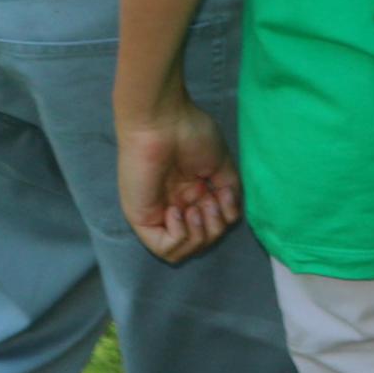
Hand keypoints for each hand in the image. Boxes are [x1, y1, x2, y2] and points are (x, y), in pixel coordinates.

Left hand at [117, 93, 238, 261]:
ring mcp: (158, 215)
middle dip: (215, 228)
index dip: (224, 218)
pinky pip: (164, 248)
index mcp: (192, 195)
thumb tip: (231, 216)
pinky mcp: (142, 218)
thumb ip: (230, 192)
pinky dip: (180, 237)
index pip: (211, 226)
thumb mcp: (220, 165)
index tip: (225, 194)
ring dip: (200, 234)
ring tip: (197, 207)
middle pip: (201, 242)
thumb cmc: (191, 133)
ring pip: (183, 251)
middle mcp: (175, 208)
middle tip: (212, 202)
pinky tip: (180, 212)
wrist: (163, 121)